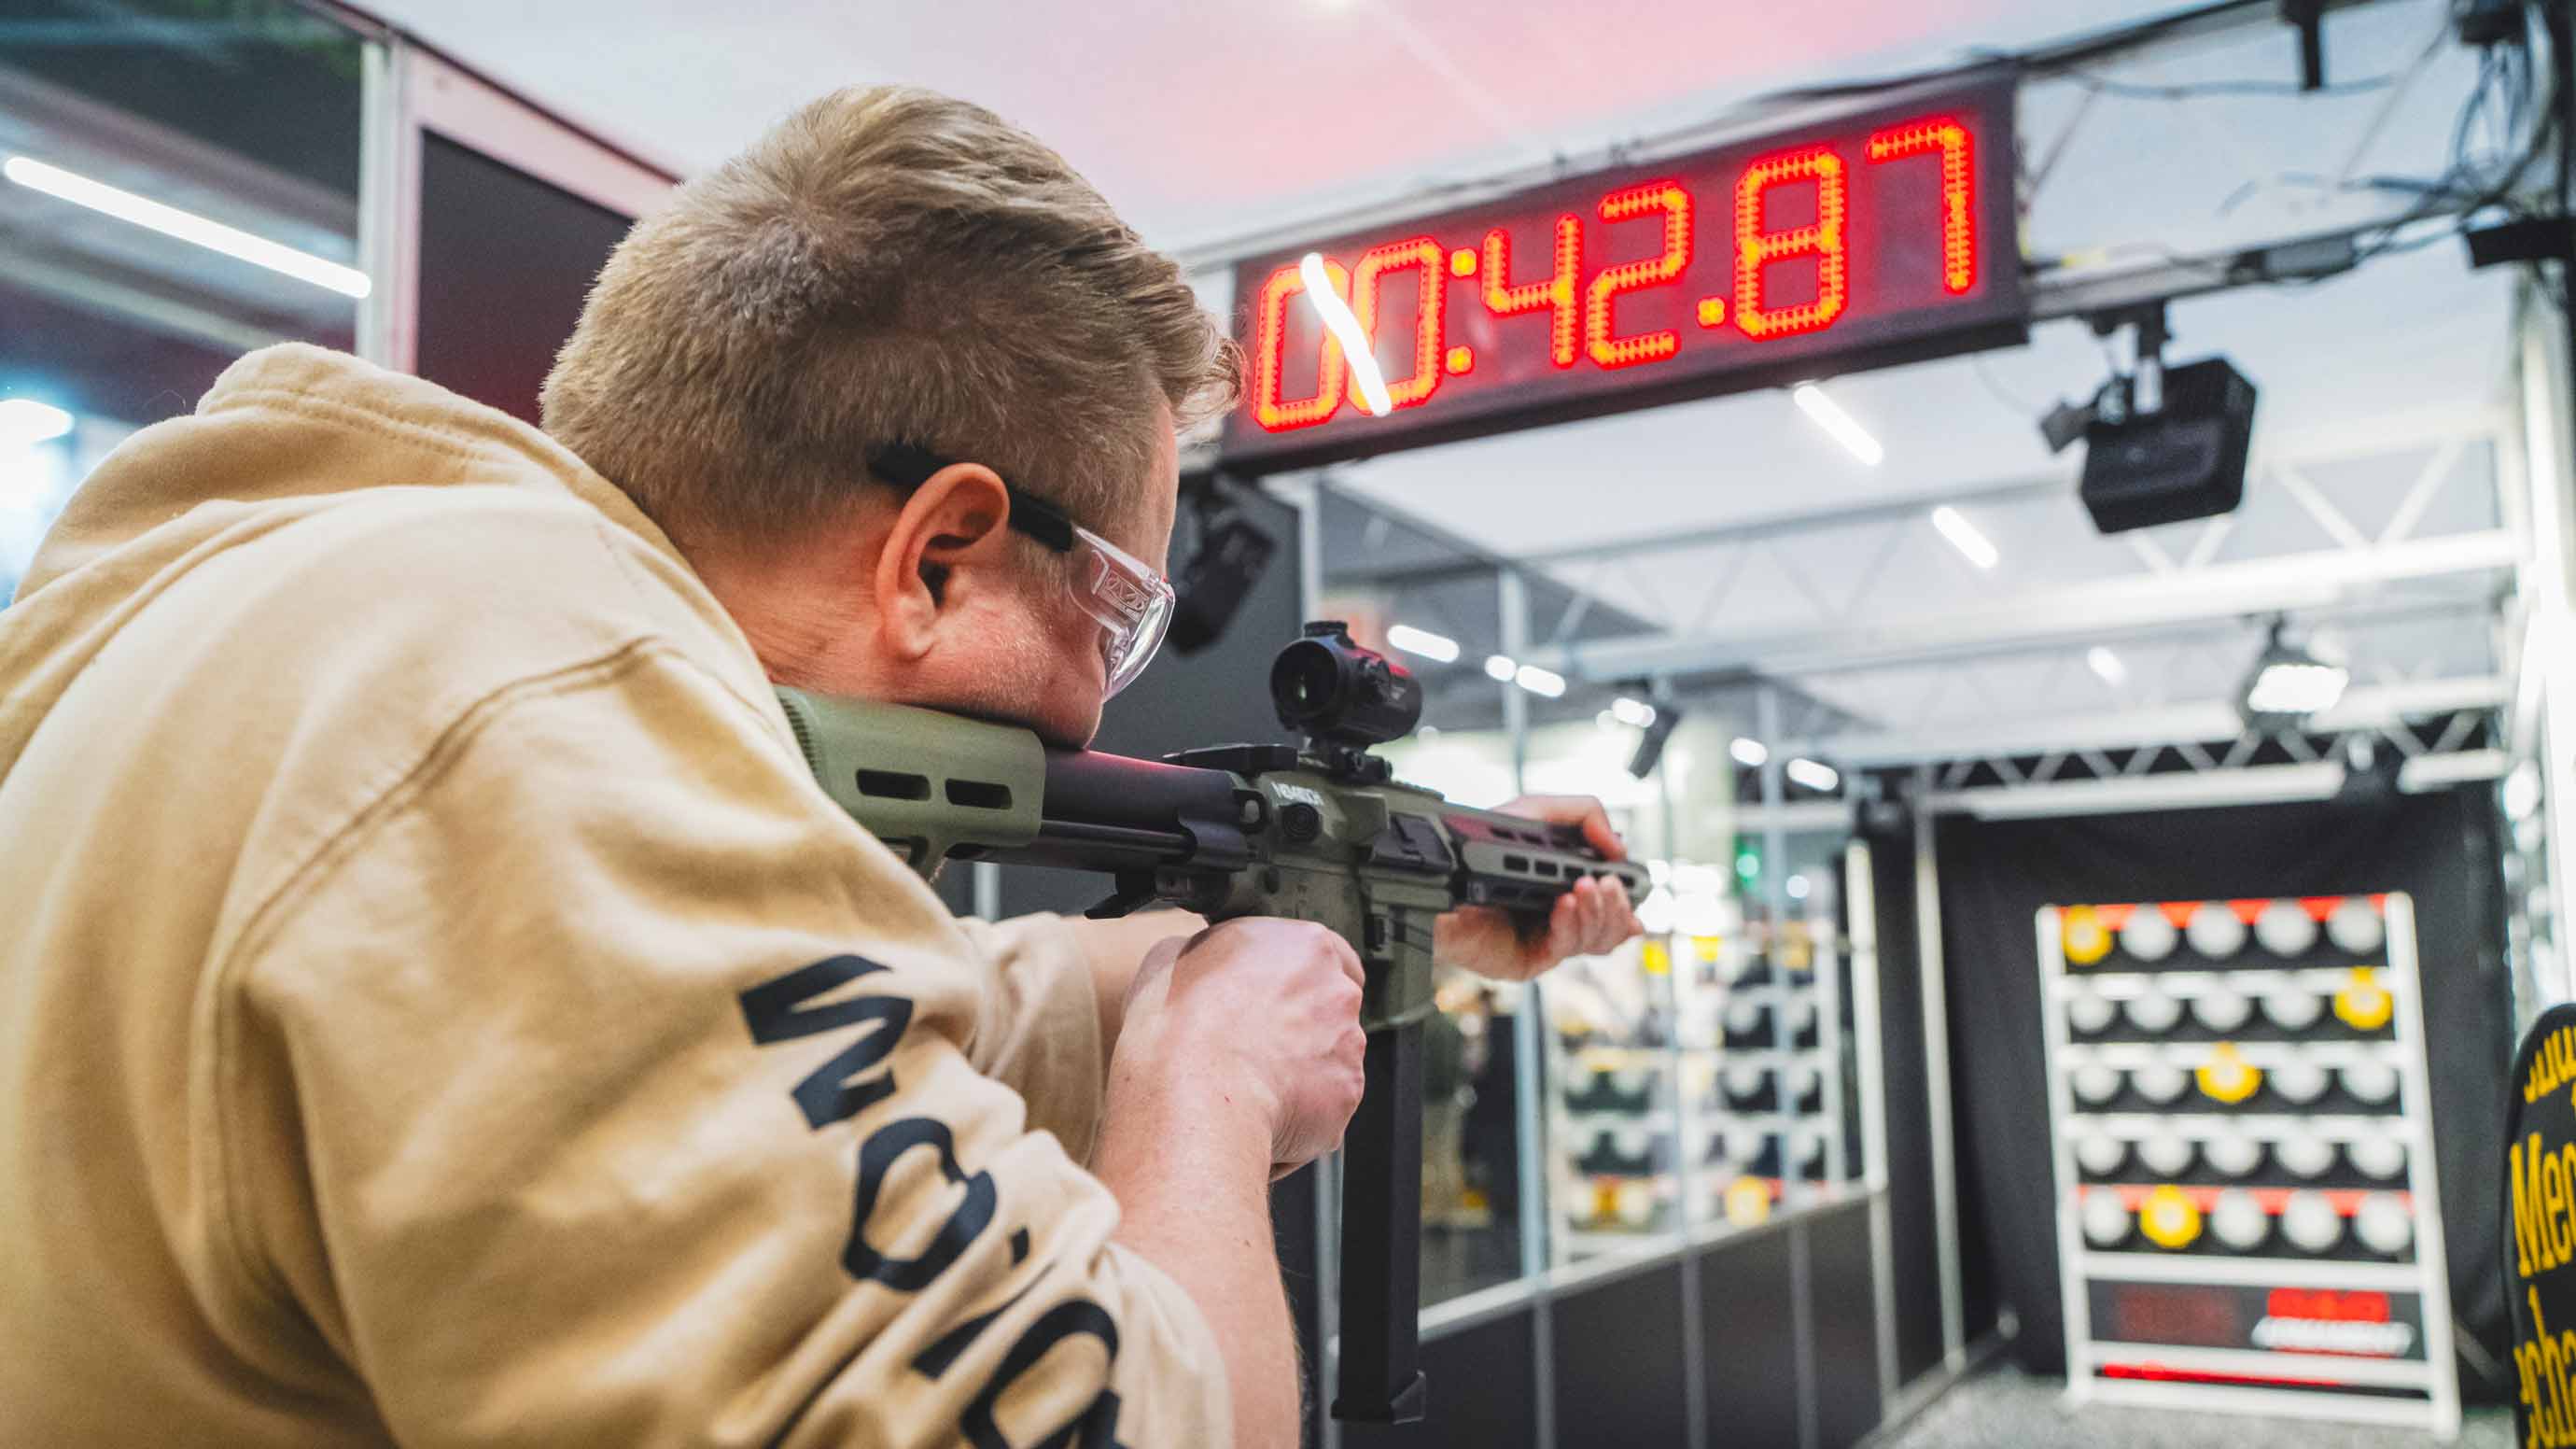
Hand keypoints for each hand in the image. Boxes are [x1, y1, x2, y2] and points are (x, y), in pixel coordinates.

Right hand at [1106, 918, 1366, 1178]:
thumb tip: (1205, 965)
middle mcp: (1337, 991)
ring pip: (1330, 1058)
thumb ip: (1210, 952)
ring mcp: (1347, 1046)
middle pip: (1332, 1007)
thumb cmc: (1181, 1024)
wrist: (1195, 1092)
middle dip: (1302, 1025)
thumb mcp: (1174, 956)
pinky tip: (1261, 1109)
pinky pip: (1328, 1102)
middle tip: (1254, 1044)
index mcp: (1306, 945)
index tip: (1275, 996)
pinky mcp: (1346, 1095)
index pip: (1327, 954)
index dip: (1299, 978)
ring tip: (1250, 1083)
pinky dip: (1303, 1110)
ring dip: (1302, 1068)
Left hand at [1435, 795, 1643, 982]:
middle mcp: (1559, 917)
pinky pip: (1565, 950)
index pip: (1611, 901)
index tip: (1629, 881)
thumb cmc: (1480, 844)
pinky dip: (1570, 925)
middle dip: (1616, 904)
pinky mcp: (1528, 961)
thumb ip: (1585, 814)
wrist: (1441, 873)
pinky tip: (1563, 905)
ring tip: (1584, 888)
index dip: (1627, 898)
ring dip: (1599, 914)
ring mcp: (1545, 940)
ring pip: (1596, 941)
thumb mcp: (1537, 812)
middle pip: (1612, 926)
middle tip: (1606, 883)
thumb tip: (1620, 847)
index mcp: (1565, 886)